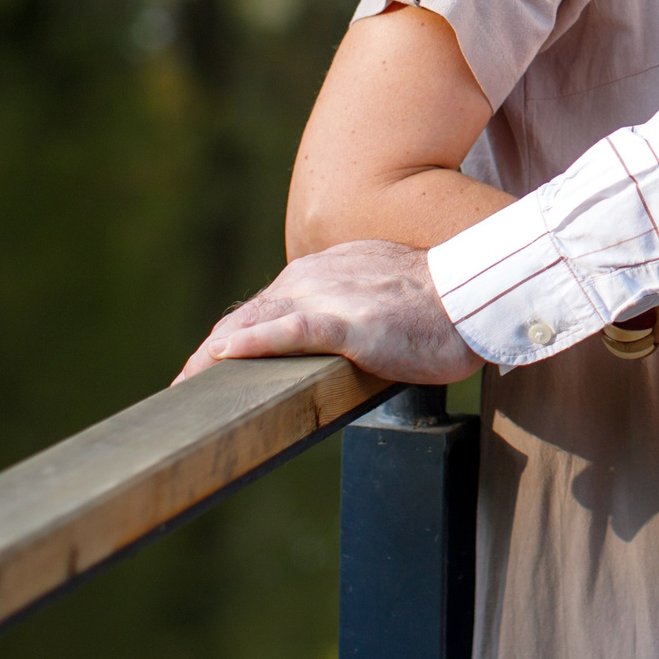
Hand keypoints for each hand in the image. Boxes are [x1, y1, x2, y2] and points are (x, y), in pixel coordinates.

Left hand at [175, 239, 481, 386]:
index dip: (230, 338)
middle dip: (209, 352)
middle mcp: (315, 277)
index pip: (263, 307)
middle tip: (181, 386)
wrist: (477, 294)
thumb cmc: (440, 303)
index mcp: (322, 272)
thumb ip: (346, 305)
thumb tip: (334, 333)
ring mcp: (330, 296)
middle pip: (246, 315)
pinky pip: (289, 331)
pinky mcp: (349, 321)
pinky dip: (253, 343)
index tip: (209, 366)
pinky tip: (225, 356)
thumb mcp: (379, 292)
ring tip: (186, 383)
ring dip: (214, 354)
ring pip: (255, 324)